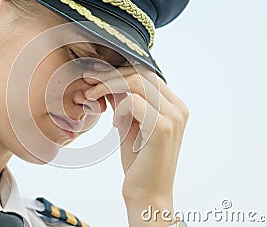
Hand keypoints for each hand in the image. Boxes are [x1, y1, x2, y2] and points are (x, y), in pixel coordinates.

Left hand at [83, 63, 188, 222]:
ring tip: (91, 97)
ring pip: (136, 82)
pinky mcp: (162, 128)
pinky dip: (117, 107)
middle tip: (88, 81)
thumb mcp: (129, 126)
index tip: (95, 75)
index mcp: (174, 106)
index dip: (119, 71)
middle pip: (141, 73)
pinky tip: (113, 123)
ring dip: (108, 85)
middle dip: (110, 74)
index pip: (146, 74)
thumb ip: (123, 103)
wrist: (147, 195)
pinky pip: (133, 101)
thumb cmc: (139, 162)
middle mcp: (178, 108)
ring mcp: (173, 117)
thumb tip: (108, 83)